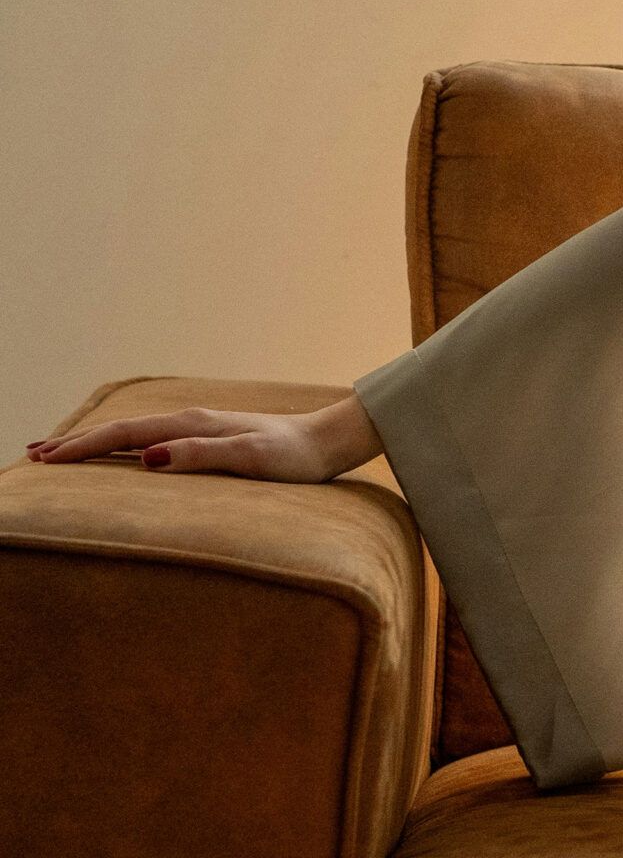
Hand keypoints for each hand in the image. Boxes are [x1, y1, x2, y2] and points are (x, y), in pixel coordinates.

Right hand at [23, 395, 383, 483]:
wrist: (329, 443)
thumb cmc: (294, 456)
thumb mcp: (250, 458)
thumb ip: (201, 455)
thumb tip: (149, 458)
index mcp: (192, 426)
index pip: (125, 437)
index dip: (83, 448)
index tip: (46, 460)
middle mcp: (190, 423)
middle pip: (121, 432)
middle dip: (77, 443)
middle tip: (32, 454)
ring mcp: (199, 430)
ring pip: (134, 435)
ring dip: (95, 443)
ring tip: (60, 452)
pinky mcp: (209, 440)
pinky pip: (152, 441)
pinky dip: (124, 447)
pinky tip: (120, 454)